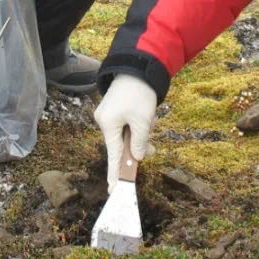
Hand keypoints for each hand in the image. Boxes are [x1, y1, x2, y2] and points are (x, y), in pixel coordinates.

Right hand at [94, 73, 156, 191]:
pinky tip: (147, 115)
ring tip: (151, 119)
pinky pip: (128, 125)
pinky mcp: (116, 110)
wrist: (138, 68)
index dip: (115, 173)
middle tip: (152, 146)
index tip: (113, 190)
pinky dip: (139, 125)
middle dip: (139, 144)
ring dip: (141, 132)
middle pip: (122, 145)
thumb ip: (140, 142)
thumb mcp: (143, 121)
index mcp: (108, 124)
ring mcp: (110, 115)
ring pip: (128, 134)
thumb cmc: (139, 93)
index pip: (113, 155)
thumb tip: (137, 157)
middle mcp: (105, 121)